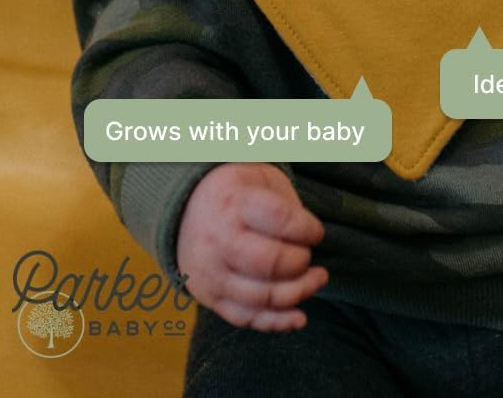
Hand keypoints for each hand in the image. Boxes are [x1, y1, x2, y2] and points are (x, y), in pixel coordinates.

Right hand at [176, 162, 328, 331]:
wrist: (185, 209)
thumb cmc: (236, 194)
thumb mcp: (260, 179)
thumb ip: (285, 204)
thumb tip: (311, 238)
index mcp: (233, 203)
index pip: (280, 219)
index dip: (307, 229)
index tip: (316, 232)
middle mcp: (218, 240)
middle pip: (270, 263)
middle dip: (301, 262)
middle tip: (309, 256)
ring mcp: (212, 274)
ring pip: (261, 296)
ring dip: (299, 292)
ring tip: (317, 279)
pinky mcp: (210, 298)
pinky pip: (245, 318)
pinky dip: (277, 322)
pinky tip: (300, 318)